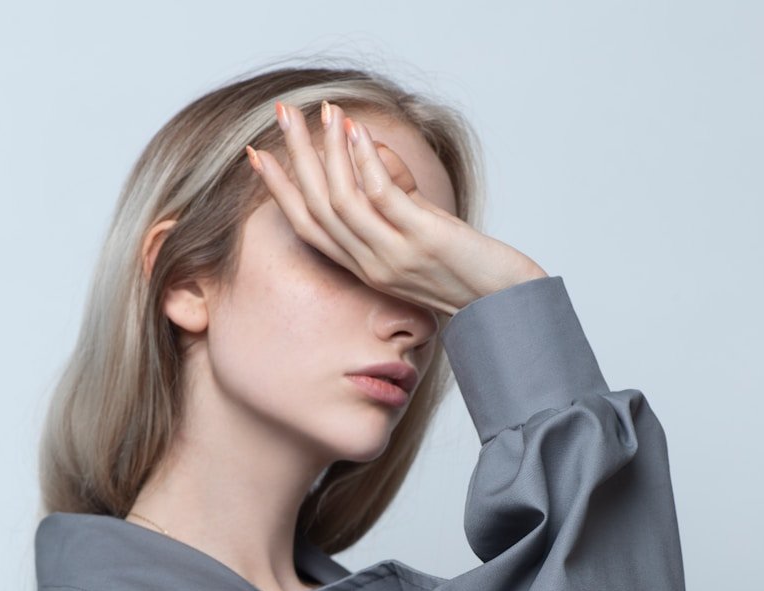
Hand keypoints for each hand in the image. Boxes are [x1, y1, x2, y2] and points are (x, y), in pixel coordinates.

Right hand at [246, 101, 547, 315]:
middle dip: (296, 158)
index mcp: (364, 267)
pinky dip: (366, 160)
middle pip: (317, 208)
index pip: (308, 227)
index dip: (280, 191)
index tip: (257, 156)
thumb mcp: (418, 230)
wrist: (507, 304)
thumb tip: (366, 148)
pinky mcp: (423, 242)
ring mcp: (396, 256)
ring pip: (342, 202)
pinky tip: (359, 132)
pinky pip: (383, 197)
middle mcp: (372, 265)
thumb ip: (393, 198)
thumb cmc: (466, 268)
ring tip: (323, 112)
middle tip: (282, 114)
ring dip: (328, 152)